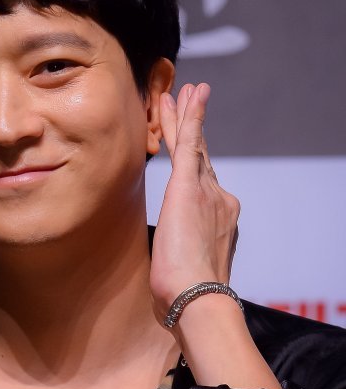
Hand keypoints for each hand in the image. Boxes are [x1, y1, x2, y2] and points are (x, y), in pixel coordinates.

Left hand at [150, 83, 239, 326]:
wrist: (196, 297)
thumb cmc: (185, 295)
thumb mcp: (182, 269)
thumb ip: (179, 255)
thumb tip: (169, 266)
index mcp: (214, 220)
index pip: (201, 181)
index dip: (194, 158)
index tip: (187, 142)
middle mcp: (218, 200)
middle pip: (201, 156)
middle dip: (193, 127)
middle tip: (190, 98)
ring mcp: (206, 191)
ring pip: (193, 145)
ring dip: (187, 116)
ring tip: (184, 90)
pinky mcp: (188, 187)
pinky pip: (189, 144)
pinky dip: (190, 118)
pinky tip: (190, 96)